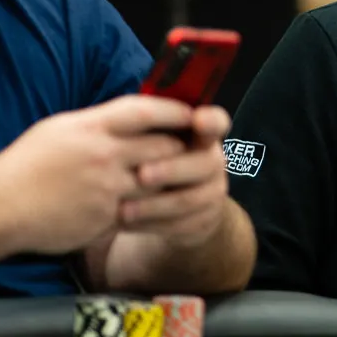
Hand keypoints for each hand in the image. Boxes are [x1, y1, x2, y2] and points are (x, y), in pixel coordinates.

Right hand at [0, 96, 192, 254]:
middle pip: (164, 147)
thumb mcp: (61, 129)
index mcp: (92, 127)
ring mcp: (107, 188)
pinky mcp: (107, 217)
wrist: (1, 208)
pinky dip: (150, 205)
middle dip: (180, 148)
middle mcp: (104, 155)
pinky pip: (142, 208)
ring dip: (170, 179)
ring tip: (173, 176)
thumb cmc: (29, 164)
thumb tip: (137, 116)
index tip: (192, 112)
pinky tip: (150, 203)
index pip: (146, 111)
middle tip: (188, 148)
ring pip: (160, 180)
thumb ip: (101, 122)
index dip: (175, 111)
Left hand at [119, 106, 231, 248]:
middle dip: (172, 169)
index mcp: (201, 135)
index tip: (197, 119)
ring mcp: (212, 193)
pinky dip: (151, 225)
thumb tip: (119, 111)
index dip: (211, 121)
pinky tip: (124, 223)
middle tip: (141, 174)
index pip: (217, 122)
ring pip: (190, 200)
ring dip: (155, 205)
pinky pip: (181, 226)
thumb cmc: (150, 161)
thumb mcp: (150, 141)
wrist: (167, 207)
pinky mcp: (203, 221)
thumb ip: (145, 126)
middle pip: (205, 163)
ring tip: (122, 210)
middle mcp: (212, 162)